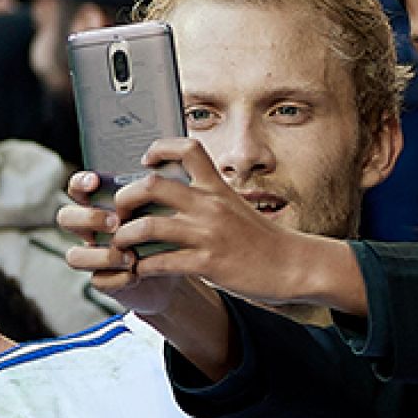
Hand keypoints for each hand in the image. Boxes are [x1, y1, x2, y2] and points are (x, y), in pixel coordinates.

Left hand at [62, 138, 352, 311]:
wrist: (295, 265)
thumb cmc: (266, 241)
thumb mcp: (239, 208)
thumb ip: (211, 200)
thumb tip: (184, 198)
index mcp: (218, 188)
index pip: (187, 149)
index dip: (159, 148)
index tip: (146, 161)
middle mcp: (210, 206)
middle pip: (151, 185)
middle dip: (125, 199)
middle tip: (121, 213)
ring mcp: (208, 235)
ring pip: (147, 226)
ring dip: (125, 237)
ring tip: (122, 245)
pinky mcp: (208, 264)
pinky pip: (161, 263)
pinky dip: (142, 267)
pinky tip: (140, 270)